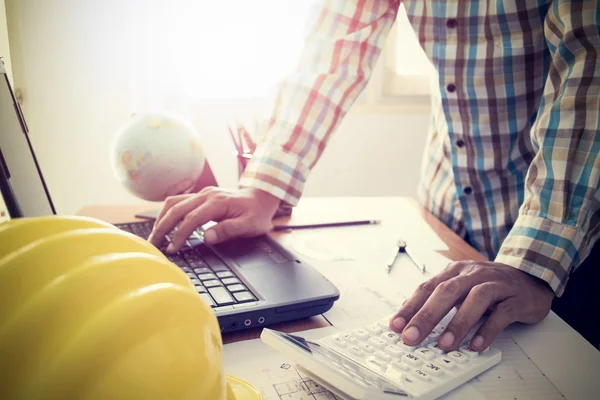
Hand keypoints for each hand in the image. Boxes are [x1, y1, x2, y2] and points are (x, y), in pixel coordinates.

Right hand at [148, 187, 280, 252]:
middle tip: (153, 245)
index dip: (180, 234)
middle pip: (177, 208)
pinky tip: (163, 224)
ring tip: (155, 236)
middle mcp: (206, 194)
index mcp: (218, 202)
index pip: (192, 219)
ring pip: (174, 202)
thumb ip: (229, 230)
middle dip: (163, 227)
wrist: (262, 197)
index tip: (172, 249)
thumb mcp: (250, 225)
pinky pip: (178, 201)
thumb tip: (207, 237)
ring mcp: (202, 193)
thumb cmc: (257, 213)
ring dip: (161, 218)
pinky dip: (167, 212)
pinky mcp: (200, 196)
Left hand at [389, 261, 553, 351]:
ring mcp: (496, 284)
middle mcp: (473, 274)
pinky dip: (487, 330)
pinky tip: (476, 345)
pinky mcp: (516, 299)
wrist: (531, 278)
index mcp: (455, 271)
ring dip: (457, 323)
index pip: (428, 288)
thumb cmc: (490, 285)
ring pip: (475, 300)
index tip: (396, 325)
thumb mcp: (461, 287)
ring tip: (444, 344)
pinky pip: (501, 314)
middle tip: (412, 337)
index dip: (411, 307)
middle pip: (447, 292)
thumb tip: (410, 315)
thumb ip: (437, 298)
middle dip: (427, 316)